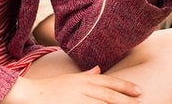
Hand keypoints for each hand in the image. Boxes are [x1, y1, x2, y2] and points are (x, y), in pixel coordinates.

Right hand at [2, 66, 141, 102]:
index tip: (139, 91)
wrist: (30, 95)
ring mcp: (79, 100)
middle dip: (127, 100)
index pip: (110, 83)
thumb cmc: (51, 88)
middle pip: (111, 96)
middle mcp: (84, 89)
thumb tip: (99, 70)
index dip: (126, 87)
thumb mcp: (71, 78)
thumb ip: (86, 75)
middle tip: (141, 103)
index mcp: (85, 80)